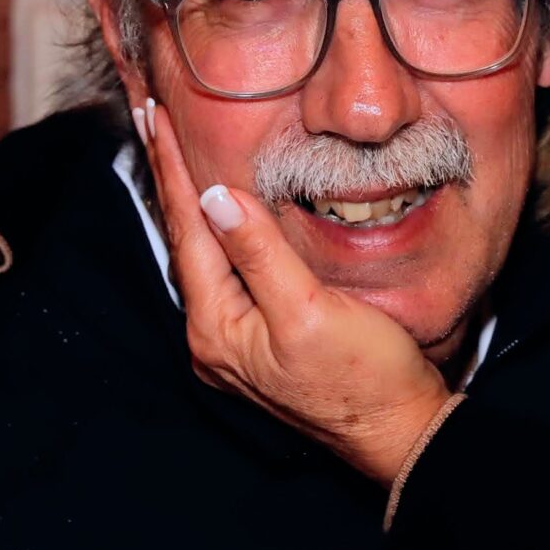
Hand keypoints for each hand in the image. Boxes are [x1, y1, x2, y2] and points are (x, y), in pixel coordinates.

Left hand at [138, 97, 451, 482]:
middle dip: (168, 180)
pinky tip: (218, 214)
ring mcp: (237, 343)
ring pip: (203, 256)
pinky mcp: (263, 342)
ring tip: (171, 155)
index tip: (154, 117)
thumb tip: (215, 198)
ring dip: (188, 204)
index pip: (187, 230)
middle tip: (149, 119)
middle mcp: (214, 338)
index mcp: (217, 328)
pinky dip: (218, 232)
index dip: (172, 170)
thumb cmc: (365, 377)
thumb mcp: (310, 309)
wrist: (400, 432)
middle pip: (185, 241)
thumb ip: (260, 252)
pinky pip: (228, 273)